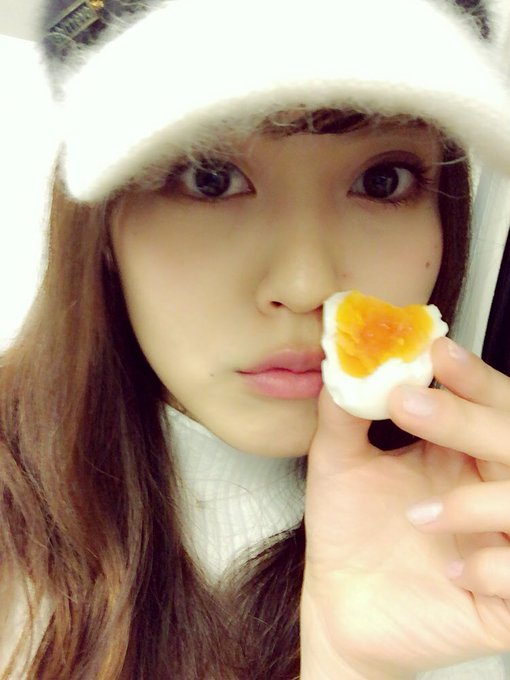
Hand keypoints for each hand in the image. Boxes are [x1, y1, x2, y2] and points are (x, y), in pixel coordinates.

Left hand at [300, 337, 509, 679]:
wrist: (339, 602)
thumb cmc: (347, 528)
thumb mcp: (338, 463)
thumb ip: (345, 412)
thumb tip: (346, 361)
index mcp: (461, 452)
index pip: (489, 403)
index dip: (472, 377)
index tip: (437, 351)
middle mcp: (490, 487)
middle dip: (470, 420)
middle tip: (410, 403)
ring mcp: (503, 541)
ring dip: (477, 502)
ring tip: (417, 514)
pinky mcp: (505, 598)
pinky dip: (494, 568)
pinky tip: (450, 570)